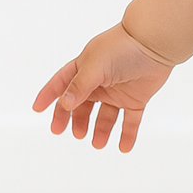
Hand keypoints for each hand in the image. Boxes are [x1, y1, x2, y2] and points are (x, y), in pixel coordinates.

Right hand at [32, 23, 174, 152]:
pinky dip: (127, 135)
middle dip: (73, 119)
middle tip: (71, 134)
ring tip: (97, 143)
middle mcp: (99, 81)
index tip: (37, 109)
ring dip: (100, 131)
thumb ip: (79, 86)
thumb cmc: (122, 48)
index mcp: (85, 68)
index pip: (61, 84)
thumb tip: (64, 105)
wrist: (154, 44)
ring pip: (105, 116)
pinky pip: (130, 121)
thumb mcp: (95, 66)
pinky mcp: (136, 99)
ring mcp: (118, 92)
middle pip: (81, 105)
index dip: (48, 95)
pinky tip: (123, 148)